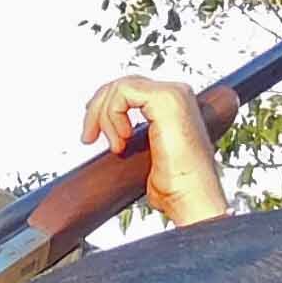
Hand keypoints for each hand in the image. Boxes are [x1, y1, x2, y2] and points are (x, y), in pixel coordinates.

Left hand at [83, 76, 231, 225]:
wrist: (193, 198)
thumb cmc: (175, 187)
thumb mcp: (144, 155)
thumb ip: (130, 135)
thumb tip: (101, 132)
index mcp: (174, 105)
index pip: (130, 90)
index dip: (105, 108)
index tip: (92, 134)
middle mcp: (177, 94)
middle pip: (122, 84)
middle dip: (98, 109)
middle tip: (88, 137)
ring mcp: (174, 94)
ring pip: (120, 86)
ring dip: (103, 115)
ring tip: (115, 146)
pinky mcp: (166, 99)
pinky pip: (123, 92)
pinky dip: (112, 114)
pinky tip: (122, 139)